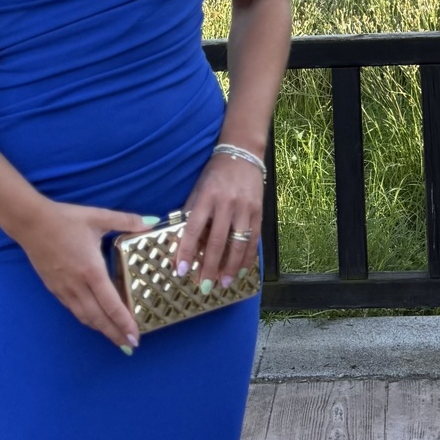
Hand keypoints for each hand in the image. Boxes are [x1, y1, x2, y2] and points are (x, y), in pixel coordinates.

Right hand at [15, 199, 155, 351]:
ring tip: (115, 338)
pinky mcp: (54, 288)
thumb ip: (126, 220)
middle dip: (115, 334)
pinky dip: (86, 319)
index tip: (136, 335)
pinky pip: (73, 309)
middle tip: (130, 345)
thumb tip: (151, 222)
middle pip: (99, 318)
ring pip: (84, 317)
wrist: (30, 222)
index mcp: (92, 270)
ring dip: (101, 330)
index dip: (124, 322)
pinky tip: (93, 321)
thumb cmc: (65, 219)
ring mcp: (64, 289)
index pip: (111, 304)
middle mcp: (78, 285)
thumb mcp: (97, 216)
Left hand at [174, 153, 263, 289]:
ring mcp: (245, 209)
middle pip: (216, 241)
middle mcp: (226, 204)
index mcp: (206, 197)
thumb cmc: (214, 174)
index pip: (193, 228)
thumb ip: (191, 214)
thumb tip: (182, 243)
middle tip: (204, 286)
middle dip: (209, 266)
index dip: (186, 250)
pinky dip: (248, 258)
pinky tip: (241, 271)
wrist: (242, 154)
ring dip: (230, 267)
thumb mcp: (198, 189)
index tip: (181, 270)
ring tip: (223, 284)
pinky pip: (253, 240)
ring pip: (237, 244)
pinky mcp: (258, 212)